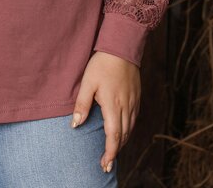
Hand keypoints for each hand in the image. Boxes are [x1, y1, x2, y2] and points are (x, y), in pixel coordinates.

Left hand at [71, 51, 140, 173]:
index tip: (104, 164)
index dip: (110, 153)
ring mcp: (133, 102)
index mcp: (113, 105)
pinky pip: (134, 119)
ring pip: (130, 129)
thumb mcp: (88, 82)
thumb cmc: (102, 64)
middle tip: (106, 163)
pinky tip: (122, 131)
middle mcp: (126, 107)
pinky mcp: (137, 97)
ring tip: (112, 150)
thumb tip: (75, 125)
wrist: (121, 48)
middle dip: (115, 152)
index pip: (113, 136)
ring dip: (122, 142)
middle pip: (123, 136)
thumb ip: (82, 104)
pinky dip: (128, 130)